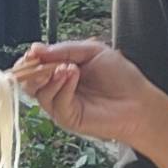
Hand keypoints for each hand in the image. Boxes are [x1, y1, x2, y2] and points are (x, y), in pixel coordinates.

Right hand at [16, 40, 148, 142]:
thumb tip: (36, 49)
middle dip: (31, 69)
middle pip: (29, 82)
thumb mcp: (91, 51)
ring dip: (48, 76)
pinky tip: (72, 76)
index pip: (34, 66)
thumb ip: (63, 49)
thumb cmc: (121, 77)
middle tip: (38, 60)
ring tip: (66, 67)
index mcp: (61, 71)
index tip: (33, 52)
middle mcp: (58, 89)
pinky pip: (56, 102)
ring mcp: (61, 105)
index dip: (29, 59)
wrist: (139, 101)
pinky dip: (62, 87)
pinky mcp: (68, 118)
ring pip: (38, 93)